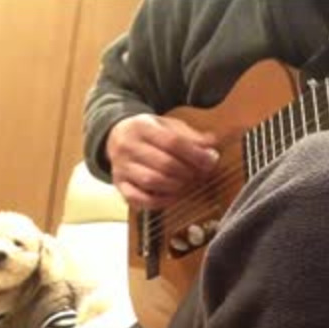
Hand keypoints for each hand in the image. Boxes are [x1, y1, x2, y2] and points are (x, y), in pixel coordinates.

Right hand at [105, 114, 219, 208]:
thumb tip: (212, 144)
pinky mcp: (119, 184)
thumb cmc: (149, 132)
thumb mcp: (168, 125)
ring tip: (186, 183)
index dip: (195, 154)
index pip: (172, 141)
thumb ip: (190, 135)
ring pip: (151, 181)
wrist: (116, 136)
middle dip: (187, 171)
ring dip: (175, 186)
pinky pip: (137, 199)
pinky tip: (171, 196)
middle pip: (164, 163)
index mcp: (142, 127)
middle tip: (200, 174)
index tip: (210, 161)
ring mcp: (121, 167)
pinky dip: (158, 201)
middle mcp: (128, 146)